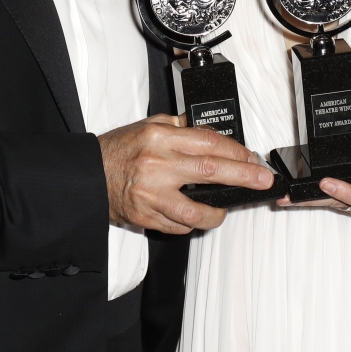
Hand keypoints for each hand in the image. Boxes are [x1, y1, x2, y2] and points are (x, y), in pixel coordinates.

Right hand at [98, 114, 275, 233]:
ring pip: (196, 211)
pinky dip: (191, 222)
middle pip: (211, 171)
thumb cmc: (118, 149)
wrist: (88, 174)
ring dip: (218, 211)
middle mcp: (157, 165)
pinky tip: (195, 214)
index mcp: (159, 138)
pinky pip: (178, 226)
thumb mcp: (148, 125)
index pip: (207, 142)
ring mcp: (151, 194)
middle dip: (243, 176)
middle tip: (262, 180)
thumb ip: (179, 127)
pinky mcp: (146, 217)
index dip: (235, 150)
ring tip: (226, 209)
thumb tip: (210, 133)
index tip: (251, 157)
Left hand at [279, 123, 350, 223]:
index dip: (346, 192)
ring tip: (289, 197)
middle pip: (348, 206)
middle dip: (318, 201)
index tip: (326, 182)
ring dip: (315, 202)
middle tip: (293, 197)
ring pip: (341, 206)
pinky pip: (340, 202)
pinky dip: (320, 198)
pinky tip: (302, 194)